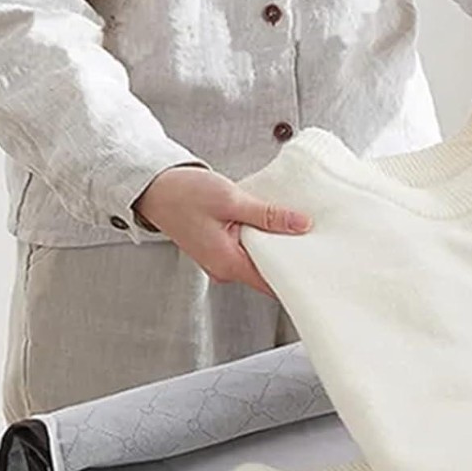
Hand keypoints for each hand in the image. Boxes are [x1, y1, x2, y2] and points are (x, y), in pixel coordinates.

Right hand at [133, 166, 311, 297]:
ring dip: (276, 248)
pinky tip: (274, 226)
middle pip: (269, 273)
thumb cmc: (183, 193)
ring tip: (300, 234)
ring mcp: (222, 261)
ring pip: (259, 261)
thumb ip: (268, 215)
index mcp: (229, 264)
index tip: (319, 269)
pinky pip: (249, 251)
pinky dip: (262, 241)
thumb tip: (302, 225)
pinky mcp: (220, 249)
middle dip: (291, 260)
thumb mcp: (231, 200)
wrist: (151, 187)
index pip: (273, 283)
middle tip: (317, 246)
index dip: (297, 277)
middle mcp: (226, 269)